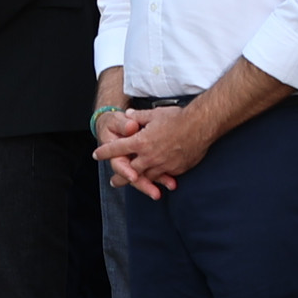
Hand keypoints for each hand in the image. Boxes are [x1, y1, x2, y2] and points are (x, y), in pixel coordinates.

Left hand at [94, 106, 209, 196]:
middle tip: (114, 182)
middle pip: (129, 170)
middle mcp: (149, 156)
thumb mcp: (154, 114)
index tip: (97, 155)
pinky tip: (154, 181)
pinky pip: (163, 177)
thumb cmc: (177, 117)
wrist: (201, 125)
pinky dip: (157, 179)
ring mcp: (162, 164)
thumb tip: (128, 115)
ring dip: (138, 181)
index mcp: (140, 141)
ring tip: (134, 183)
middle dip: (120, 176)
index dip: (105, 152)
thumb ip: (138, 117)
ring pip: (146, 177)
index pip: (116, 149)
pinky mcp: (176, 169)